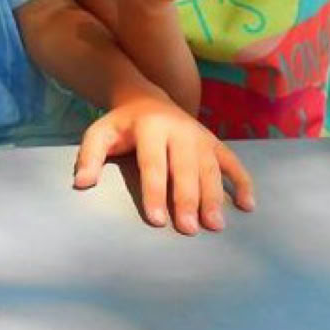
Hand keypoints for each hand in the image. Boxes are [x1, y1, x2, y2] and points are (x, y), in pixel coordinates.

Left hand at [73, 95, 255, 234]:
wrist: (148, 99)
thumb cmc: (122, 125)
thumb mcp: (99, 133)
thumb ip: (89, 156)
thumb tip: (81, 183)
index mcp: (150, 127)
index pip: (153, 163)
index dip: (155, 192)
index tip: (157, 220)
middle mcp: (179, 130)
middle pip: (185, 168)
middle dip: (187, 199)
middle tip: (189, 229)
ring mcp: (200, 136)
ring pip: (210, 168)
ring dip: (214, 197)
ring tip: (215, 225)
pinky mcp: (214, 142)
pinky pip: (232, 162)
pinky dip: (243, 182)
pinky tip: (248, 206)